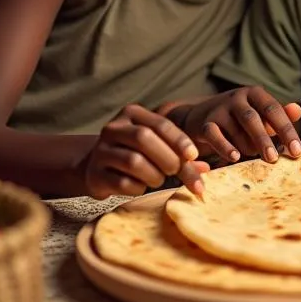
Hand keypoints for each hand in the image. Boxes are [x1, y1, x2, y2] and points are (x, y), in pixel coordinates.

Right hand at [83, 103, 209, 199]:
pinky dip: (139, 188)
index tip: (193, 155)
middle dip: (167, 157)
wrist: (96, 166)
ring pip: (134, 162)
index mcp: (131, 114)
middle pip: (144, 138)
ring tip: (158, 178)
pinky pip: (123, 183)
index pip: (160, 123)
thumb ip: (179, 154)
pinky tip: (140, 186)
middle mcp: (113, 128)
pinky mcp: (94, 174)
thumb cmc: (135, 153)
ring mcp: (101, 151)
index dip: (179, 139)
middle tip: (176, 170)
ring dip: (155, 175)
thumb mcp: (156, 145)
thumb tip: (205, 168)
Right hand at [172, 86, 300, 164]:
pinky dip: (225, 147)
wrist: (200, 116)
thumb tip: (298, 110)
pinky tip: (235, 157)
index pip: (273, 110)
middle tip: (274, 159)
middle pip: (253, 118)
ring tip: (253, 157)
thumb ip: (279, 115)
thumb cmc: (239, 118)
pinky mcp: (204, 123)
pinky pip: (215, 135)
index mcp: (255, 94)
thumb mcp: (260, 113)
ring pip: (236, 129)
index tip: (297, 151)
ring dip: (247, 147)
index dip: (286, 130)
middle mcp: (237, 98)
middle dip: (264, 139)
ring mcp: (219, 109)